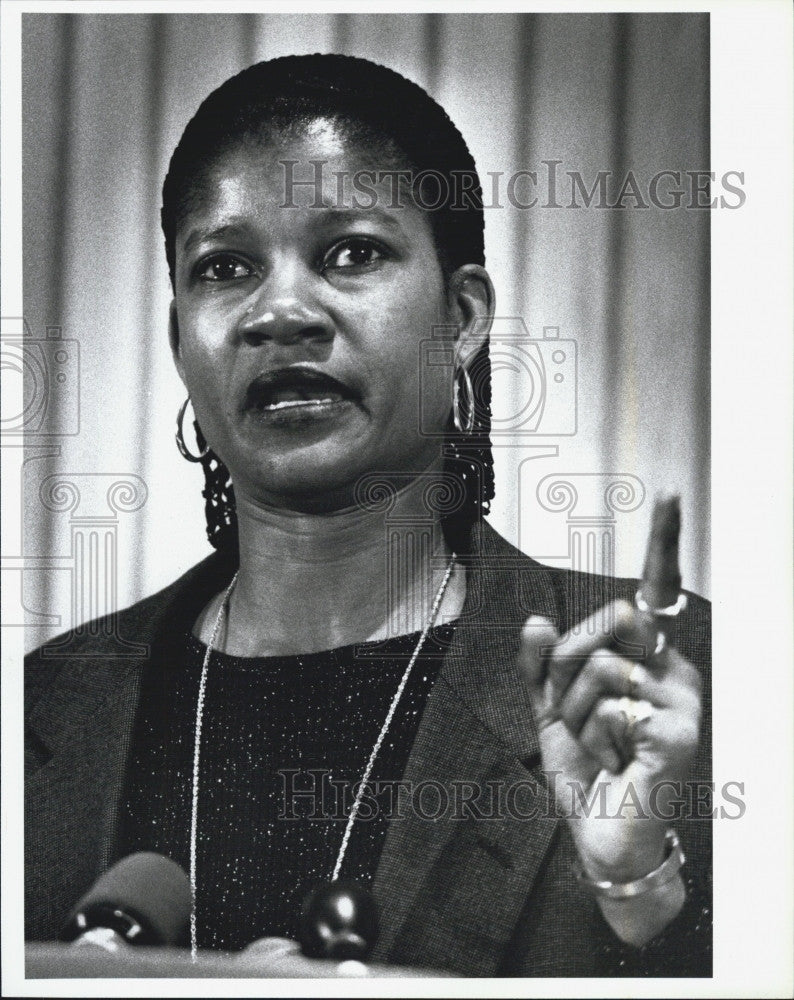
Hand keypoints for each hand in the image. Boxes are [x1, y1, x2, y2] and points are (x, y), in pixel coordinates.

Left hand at [518, 498, 701, 943]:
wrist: (605, 841)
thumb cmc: (587, 773)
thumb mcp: (551, 713)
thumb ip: (541, 666)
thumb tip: (537, 619)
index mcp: (648, 659)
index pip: (655, 591)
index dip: (663, 542)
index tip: (667, 495)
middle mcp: (673, 669)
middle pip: (607, 622)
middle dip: (567, 669)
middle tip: (578, 716)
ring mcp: (682, 699)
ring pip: (600, 666)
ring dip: (577, 712)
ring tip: (600, 748)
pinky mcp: (681, 730)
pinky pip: (612, 704)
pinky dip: (594, 737)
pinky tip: (617, 764)